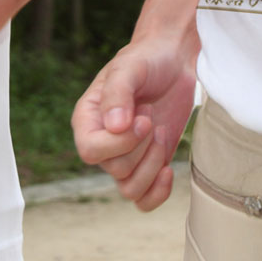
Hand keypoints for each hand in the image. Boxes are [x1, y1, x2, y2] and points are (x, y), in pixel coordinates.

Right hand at [71, 35, 198, 211]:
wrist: (173, 61)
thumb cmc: (147, 60)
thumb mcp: (130, 68)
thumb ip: (118, 93)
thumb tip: (114, 127)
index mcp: (88, 120)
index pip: (90, 151)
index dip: (120, 143)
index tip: (145, 120)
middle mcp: (102, 143)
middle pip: (116, 170)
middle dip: (143, 148)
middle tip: (153, 117)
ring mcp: (126, 157)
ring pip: (130, 190)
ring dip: (153, 166)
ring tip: (161, 133)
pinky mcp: (148, 166)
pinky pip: (144, 200)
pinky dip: (158, 193)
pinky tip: (170, 168)